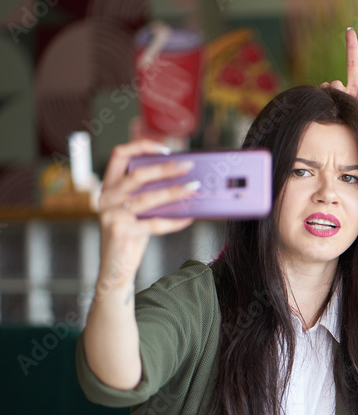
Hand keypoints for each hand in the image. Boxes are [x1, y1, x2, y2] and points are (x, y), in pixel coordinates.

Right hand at [96, 140, 198, 287]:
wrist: (115, 267)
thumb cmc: (131, 235)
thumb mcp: (135, 210)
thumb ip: (148, 194)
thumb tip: (182, 180)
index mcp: (109, 186)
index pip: (119, 155)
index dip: (141, 146)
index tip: (166, 149)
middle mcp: (106, 197)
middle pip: (137, 174)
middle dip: (165, 168)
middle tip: (188, 166)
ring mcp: (111, 214)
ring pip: (147, 198)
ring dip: (174, 192)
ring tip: (194, 188)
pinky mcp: (120, 231)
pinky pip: (154, 223)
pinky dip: (175, 221)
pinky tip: (189, 218)